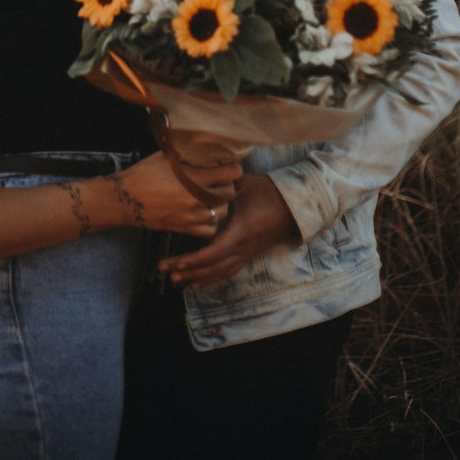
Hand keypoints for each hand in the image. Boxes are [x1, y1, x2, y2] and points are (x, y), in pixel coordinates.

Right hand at [114, 152, 240, 236]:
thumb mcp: (166, 156)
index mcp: (194, 177)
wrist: (125, 199)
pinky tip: (205, 213)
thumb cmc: (144, 173)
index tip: (231, 166)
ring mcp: (191, 216)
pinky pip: (209, 230)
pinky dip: (211, 222)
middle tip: (222, 180)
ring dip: (220, 204)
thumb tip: (202, 142)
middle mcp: (196, 198)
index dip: (234, 169)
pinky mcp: (184, 228)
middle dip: (228, 185)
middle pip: (229, 194)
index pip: (230, 174)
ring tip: (213, 197)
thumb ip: (186, 153)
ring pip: (221, 213)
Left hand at [158, 173, 299, 286]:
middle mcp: (241, 249)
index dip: (193, 260)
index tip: (175, 262)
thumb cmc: (268, 193)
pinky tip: (198, 283)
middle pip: (211, 267)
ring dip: (197, 278)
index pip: (213, 253)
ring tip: (176, 281)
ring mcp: (245, 254)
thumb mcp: (244, 184)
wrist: (294, 206)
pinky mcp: (248, 256)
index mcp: (239, 232)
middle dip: (187, 270)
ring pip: (218, 273)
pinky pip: (227, 272)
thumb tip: (201, 176)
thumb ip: (222, 183)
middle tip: (165, 271)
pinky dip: (210, 279)